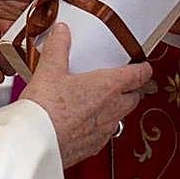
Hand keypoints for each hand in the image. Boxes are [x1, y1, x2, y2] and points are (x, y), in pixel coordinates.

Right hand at [20, 24, 151, 167]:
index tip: (143, 65)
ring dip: (116, 108)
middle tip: (124, 81)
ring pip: (120, 117)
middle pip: (134, 98)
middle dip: (132, 89)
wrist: (35, 143)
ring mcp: (104, 131)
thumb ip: (58, 47)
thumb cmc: (46, 109)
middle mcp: (112, 110)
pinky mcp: (92, 147)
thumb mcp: (49, 69)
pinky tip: (84, 120)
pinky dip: (100, 125)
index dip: (144, 69)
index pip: (139, 76)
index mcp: (108, 87)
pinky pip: (105, 134)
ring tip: (101, 100)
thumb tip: (62, 32)